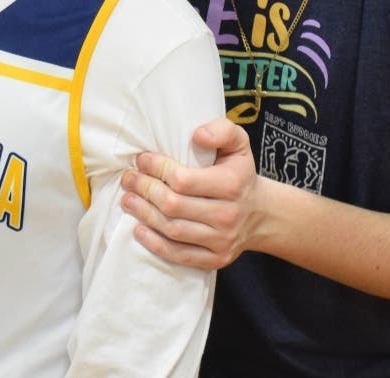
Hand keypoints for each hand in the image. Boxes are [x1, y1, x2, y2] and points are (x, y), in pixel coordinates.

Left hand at [119, 117, 257, 269]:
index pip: (183, 180)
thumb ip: (222, 130)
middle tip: (129, 180)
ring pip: (173, 230)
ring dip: (144, 215)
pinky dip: (155, 244)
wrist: (261, 213)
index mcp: (232, 184)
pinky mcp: (215, 259)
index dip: (157, 169)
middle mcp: (228, 215)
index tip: (142, 160)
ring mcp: (222, 240)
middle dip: (145, 190)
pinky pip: (179, 255)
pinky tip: (139, 230)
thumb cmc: (239, 173)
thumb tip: (198, 136)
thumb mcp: (239, 143)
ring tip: (128, 200)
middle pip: (174, 205)